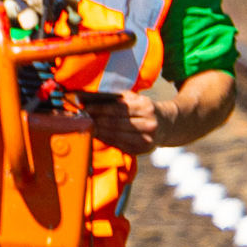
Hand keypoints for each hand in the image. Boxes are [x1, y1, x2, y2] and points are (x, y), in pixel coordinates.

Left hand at [72, 68, 235, 151]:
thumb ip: (109, 98)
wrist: (168, 124)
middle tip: (77, 117)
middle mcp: (148, 123)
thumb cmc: (143, 107)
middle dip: (93, 119)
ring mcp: (146, 139)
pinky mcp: (142, 150)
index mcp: (145, 106)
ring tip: (83, 125)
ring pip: (115, 135)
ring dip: (96, 131)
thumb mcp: (131, 97)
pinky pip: (118, 145)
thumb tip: (82, 96)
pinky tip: (95, 135)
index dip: (97, 108)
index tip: (80, 106)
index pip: (116, 108)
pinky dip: (105, 140)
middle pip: (114, 122)